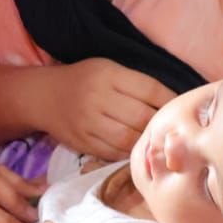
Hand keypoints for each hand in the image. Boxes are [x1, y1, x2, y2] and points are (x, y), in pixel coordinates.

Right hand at [37, 60, 174, 160]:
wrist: (42, 96)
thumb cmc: (83, 80)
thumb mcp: (107, 69)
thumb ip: (136, 84)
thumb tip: (173, 102)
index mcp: (108, 75)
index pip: (150, 89)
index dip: (170, 100)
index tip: (181, 107)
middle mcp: (97, 98)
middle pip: (141, 116)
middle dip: (160, 124)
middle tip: (173, 129)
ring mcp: (88, 122)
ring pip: (128, 138)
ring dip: (146, 142)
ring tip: (157, 141)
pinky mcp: (81, 142)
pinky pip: (113, 152)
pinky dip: (128, 153)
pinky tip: (136, 150)